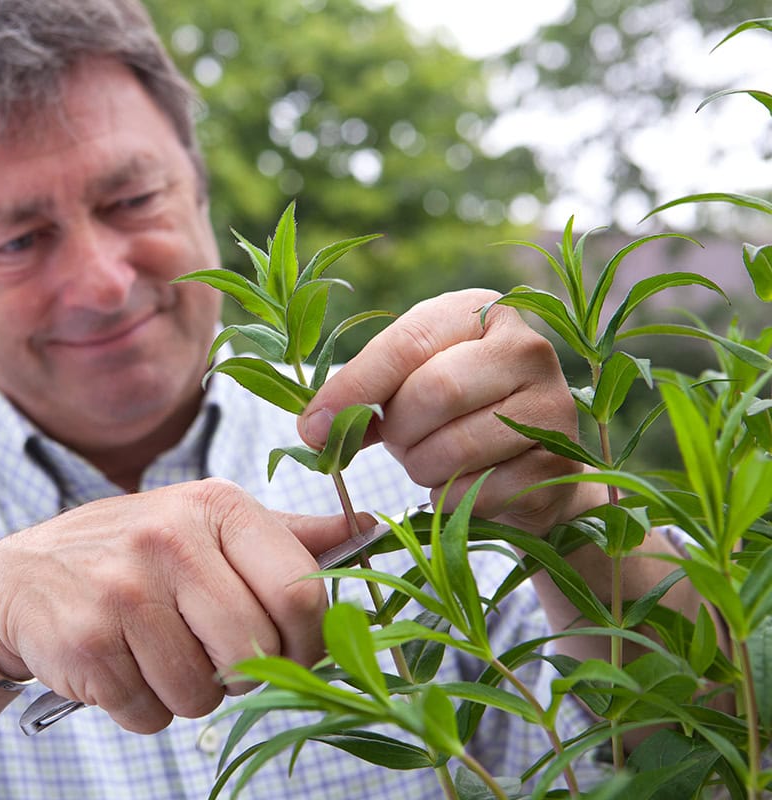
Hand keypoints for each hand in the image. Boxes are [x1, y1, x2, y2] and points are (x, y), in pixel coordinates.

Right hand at [0, 478, 359, 732]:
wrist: (19, 577)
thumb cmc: (132, 554)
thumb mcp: (204, 525)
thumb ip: (285, 536)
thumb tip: (369, 525)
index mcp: (214, 506)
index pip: (300, 591)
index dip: (308, 641)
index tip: (293, 652)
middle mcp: (169, 539)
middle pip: (254, 651)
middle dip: (242, 674)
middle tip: (211, 654)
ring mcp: (122, 590)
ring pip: (200, 693)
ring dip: (185, 692)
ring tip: (155, 652)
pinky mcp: (86, 641)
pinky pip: (149, 714)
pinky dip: (140, 707)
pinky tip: (118, 664)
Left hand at [300, 288, 603, 533]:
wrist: (527, 464)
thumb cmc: (452, 412)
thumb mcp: (408, 384)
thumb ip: (364, 395)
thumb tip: (315, 429)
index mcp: (483, 311)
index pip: (408, 342)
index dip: (354, 387)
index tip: (313, 425)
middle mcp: (528, 348)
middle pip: (434, 392)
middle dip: (397, 430)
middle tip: (394, 442)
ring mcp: (551, 408)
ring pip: (453, 447)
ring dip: (420, 467)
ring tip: (430, 458)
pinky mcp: (556, 467)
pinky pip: (475, 491)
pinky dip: (448, 497)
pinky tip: (460, 484)